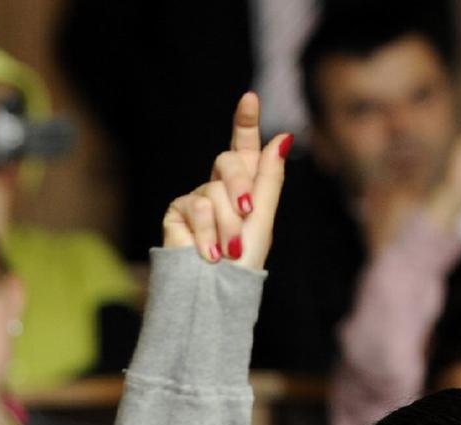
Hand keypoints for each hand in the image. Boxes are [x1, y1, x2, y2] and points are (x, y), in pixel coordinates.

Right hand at [161, 92, 291, 270]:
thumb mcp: (264, 217)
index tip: (249, 97)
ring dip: (228, 224)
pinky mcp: (177, 212)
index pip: (243, 147)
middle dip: (241, 186)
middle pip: (228, 161)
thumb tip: (283, 136)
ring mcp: (197, 198)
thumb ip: (269, 177)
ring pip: (214, 190)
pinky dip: (208, 233)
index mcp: (245, 185)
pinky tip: (211, 254)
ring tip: (229, 249)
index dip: (245, 121)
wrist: (217, 292)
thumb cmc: (244, 261)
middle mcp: (218, 187)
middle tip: (248, 213)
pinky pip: (196, 207)